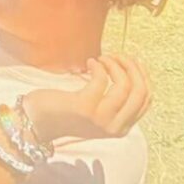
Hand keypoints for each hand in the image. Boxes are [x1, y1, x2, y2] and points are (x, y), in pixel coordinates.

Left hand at [23, 54, 150, 141]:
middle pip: (140, 91)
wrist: (37, 122)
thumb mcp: (98, 110)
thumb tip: (132, 71)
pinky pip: (102, 79)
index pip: (146, 100)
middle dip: (132, 67)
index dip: (143, 75)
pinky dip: (98, 66)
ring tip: (102, 58)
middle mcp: (115, 127)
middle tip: (118, 55)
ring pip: (124, 85)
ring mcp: (101, 119)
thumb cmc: (66, 110)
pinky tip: (89, 62)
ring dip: (115, 64)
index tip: (132, 60)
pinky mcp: (85, 107)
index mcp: (122, 128)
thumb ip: (116, 101)